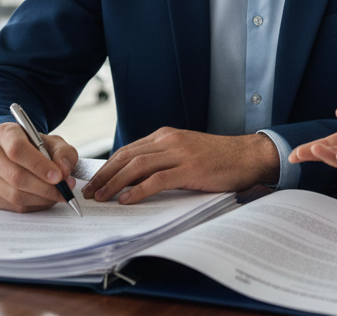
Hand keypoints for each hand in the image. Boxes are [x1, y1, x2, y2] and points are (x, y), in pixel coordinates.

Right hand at [0, 122, 77, 212]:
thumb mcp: (53, 142)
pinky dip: (34, 205)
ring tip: (58, 194)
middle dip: (45, 187)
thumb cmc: (35, 147)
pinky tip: (45, 199)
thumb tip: (63, 171)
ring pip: (15, 195)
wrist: (16, 155)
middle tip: (65, 190)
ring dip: (42, 199)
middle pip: (16, 176)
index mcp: (4, 133)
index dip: (39, 165)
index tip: (58, 176)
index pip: (17, 150)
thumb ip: (63, 153)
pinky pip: (13, 206)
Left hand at [82, 128, 279, 204]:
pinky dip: (139, 190)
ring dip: (115, 182)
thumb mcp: (185, 153)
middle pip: (126, 156)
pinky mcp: (190, 168)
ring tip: (102, 197)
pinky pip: (157, 179)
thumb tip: (135, 180)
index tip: (93, 181)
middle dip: (104, 175)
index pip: (128, 150)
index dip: (107, 166)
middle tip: (90, 192)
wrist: (247, 156)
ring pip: (137, 166)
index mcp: (165, 136)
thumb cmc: (218, 159)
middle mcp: (169, 140)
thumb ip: (163, 160)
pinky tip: (127, 200)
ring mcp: (179, 153)